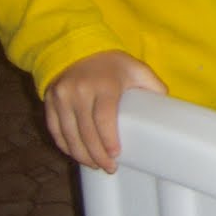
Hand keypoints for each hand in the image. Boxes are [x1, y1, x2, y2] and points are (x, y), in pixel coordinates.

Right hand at [44, 51, 167, 172]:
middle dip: (97, 155)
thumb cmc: (113, 64)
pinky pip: (55, 129)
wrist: (77, 47)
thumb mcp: (136, 69)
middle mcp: (79, 91)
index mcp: (103, 85)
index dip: (108, 140)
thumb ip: (153, 86)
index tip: (116, 155)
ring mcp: (61, 96)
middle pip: (86, 131)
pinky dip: (65, 146)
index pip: (103, 118)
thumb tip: (166, 108)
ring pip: (68, 134)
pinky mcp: (49, 101)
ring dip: (81, 155)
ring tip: (95, 165)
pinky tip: (77, 155)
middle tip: (109, 168)